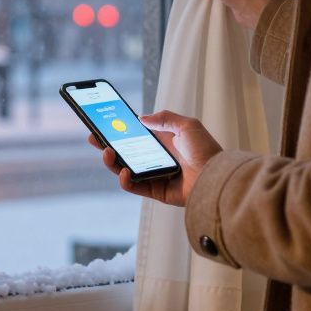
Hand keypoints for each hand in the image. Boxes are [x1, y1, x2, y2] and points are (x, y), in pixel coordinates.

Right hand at [86, 110, 222, 206]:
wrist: (216, 176)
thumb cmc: (206, 151)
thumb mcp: (187, 125)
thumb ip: (165, 119)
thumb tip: (142, 118)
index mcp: (164, 142)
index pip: (136, 135)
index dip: (119, 131)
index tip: (104, 123)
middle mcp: (157, 159)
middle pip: (126, 152)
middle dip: (107, 145)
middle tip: (94, 137)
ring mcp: (155, 175)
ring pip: (126, 170)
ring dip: (112, 162)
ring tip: (106, 152)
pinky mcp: (156, 191)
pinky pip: (135, 186)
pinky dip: (125, 180)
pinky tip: (124, 171)